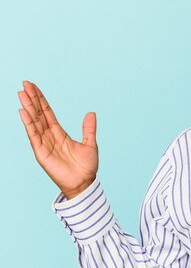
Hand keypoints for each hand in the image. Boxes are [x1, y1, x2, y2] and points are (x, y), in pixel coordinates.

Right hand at [18, 80, 98, 198]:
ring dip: (28, 107)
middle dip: (32, 99)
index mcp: (59, 133)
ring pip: (34, 122)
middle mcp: (49, 137)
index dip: (41, 100)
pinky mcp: (41, 153)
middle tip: (25, 84)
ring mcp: (44, 144)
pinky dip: (28, 124)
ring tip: (22, 93)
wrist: (85, 183)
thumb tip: (91, 113)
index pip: (47, 113)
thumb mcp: (90, 143)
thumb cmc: (86, 166)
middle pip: (38, 114)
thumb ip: (89, 129)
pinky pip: (34, 135)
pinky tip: (23, 112)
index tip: (33, 87)